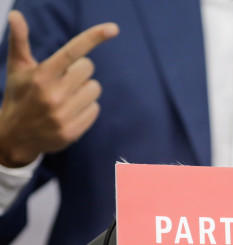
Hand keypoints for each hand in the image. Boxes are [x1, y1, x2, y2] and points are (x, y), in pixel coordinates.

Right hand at [0, 10, 118, 167]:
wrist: (15, 136)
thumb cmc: (20, 95)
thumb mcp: (17, 69)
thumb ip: (20, 41)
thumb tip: (15, 14)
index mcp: (41, 76)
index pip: (72, 51)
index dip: (93, 38)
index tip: (113, 29)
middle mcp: (53, 95)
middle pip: (88, 68)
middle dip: (78, 71)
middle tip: (62, 80)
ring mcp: (63, 114)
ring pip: (95, 88)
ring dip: (84, 90)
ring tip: (65, 97)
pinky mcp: (72, 131)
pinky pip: (95, 109)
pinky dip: (86, 108)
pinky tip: (69, 113)